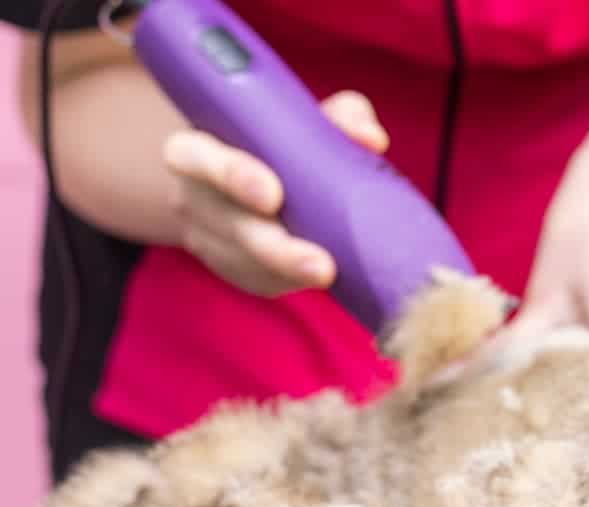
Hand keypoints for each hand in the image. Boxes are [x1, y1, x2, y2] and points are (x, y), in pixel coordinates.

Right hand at [161, 90, 388, 296]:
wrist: (250, 172)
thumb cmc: (276, 137)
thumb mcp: (302, 117)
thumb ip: (338, 117)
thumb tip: (371, 138)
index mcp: (195, 146)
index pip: (193, 156)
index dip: (230, 175)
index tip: (273, 196)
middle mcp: (190, 194)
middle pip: (227, 224)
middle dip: (273, 247)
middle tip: (319, 263)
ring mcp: (203, 236)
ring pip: (240, 260)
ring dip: (285, 271)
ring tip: (326, 274)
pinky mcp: (227, 266)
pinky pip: (254, 279)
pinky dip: (286, 280)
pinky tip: (316, 279)